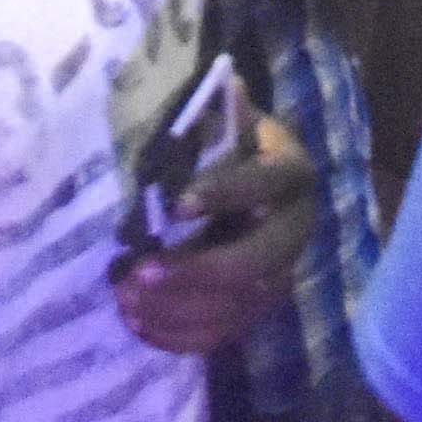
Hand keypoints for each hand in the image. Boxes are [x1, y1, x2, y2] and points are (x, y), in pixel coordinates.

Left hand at [110, 112, 314, 357]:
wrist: (250, 177)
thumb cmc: (227, 140)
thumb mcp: (223, 119)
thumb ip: (217, 113)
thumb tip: (227, 84)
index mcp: (291, 171)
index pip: (263, 183)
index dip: (223, 194)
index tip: (173, 205)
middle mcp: (296, 229)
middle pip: (256, 263)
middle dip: (194, 272)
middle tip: (138, 271)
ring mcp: (280, 274)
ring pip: (236, 307)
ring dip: (178, 309)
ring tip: (125, 298)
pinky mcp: (257, 309)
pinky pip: (223, 335)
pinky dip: (178, 337)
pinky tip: (136, 324)